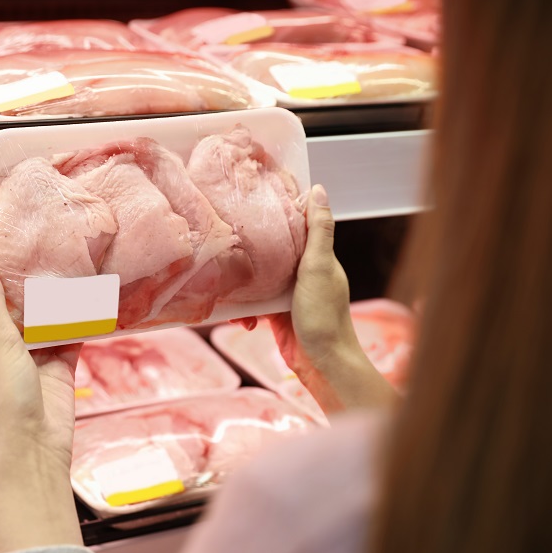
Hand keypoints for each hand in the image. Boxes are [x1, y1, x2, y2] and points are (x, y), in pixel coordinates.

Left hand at [0, 254, 84, 552]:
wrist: (33, 447)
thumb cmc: (5, 399)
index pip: (0, 298)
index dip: (10, 273)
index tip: (25, 243)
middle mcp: (14, 345)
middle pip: (30, 307)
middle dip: (43, 285)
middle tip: (62, 247)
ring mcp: (40, 356)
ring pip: (55, 320)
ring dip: (65, 300)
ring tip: (81, 266)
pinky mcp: (64, 366)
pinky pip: (75, 337)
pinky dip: (84, 321)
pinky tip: (95, 299)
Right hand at [234, 185, 394, 411]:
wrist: (321, 363)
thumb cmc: (324, 315)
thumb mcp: (319, 266)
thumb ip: (318, 230)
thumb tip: (318, 189)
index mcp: (317, 256)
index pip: (297, 225)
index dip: (278, 212)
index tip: (254, 198)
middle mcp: (303, 272)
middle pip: (272, 251)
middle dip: (250, 251)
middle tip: (227, 241)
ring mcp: (288, 293)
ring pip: (258, 279)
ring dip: (242, 287)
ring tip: (228, 291)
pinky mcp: (276, 314)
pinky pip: (253, 305)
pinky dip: (244, 311)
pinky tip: (240, 320)